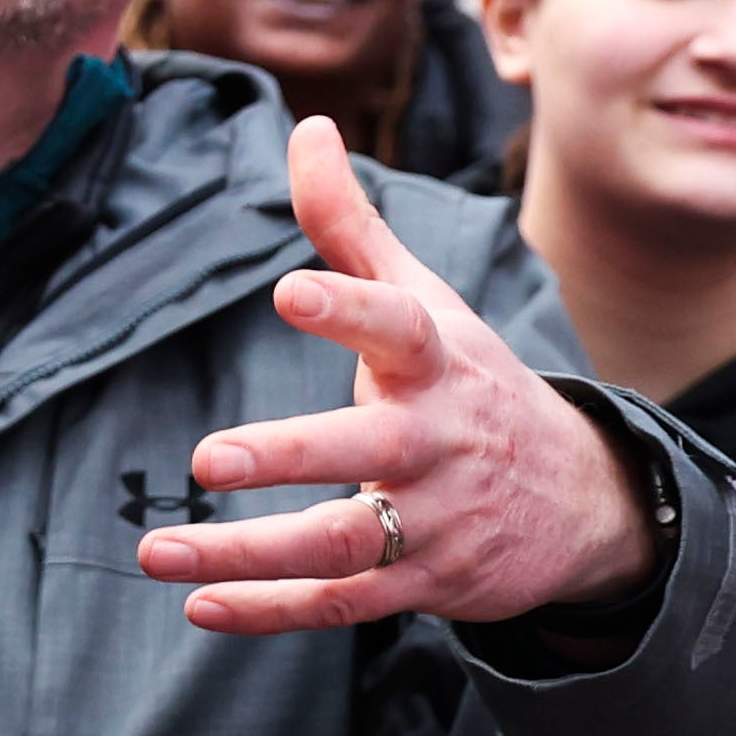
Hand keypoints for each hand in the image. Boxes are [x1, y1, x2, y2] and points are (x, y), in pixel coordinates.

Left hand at [140, 120, 671, 628]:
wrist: (581, 502)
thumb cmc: (469, 382)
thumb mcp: (424, 300)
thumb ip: (350, 224)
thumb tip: (305, 124)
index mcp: (435, 364)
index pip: (397, 328)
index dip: (345, 309)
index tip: (288, 290)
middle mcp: (437, 444)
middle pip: (366, 453)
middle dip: (290, 455)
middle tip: (206, 456)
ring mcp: (432, 521)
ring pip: (339, 543)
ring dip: (245, 555)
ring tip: (155, 552)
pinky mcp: (422, 584)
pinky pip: (340, 603)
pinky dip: (270, 610)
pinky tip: (198, 604)